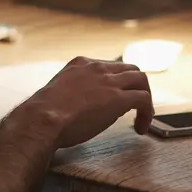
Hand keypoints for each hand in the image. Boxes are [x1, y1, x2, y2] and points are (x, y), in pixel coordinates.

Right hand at [22, 56, 153, 147]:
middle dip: (135, 86)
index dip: (116, 83)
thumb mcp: (58, 92)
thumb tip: (79, 105)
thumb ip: (72, 92)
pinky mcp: (119, 98)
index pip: (108, 66)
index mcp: (80, 63)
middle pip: (129, 69)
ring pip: (141, 79)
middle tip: (135, 105)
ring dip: (145, 96)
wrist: (43, 117)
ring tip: (143, 116)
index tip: (116, 96)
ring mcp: (109, 81)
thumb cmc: (44, 112)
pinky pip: (144, 99)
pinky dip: (147, 113)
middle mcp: (97, 67)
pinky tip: (141, 127)